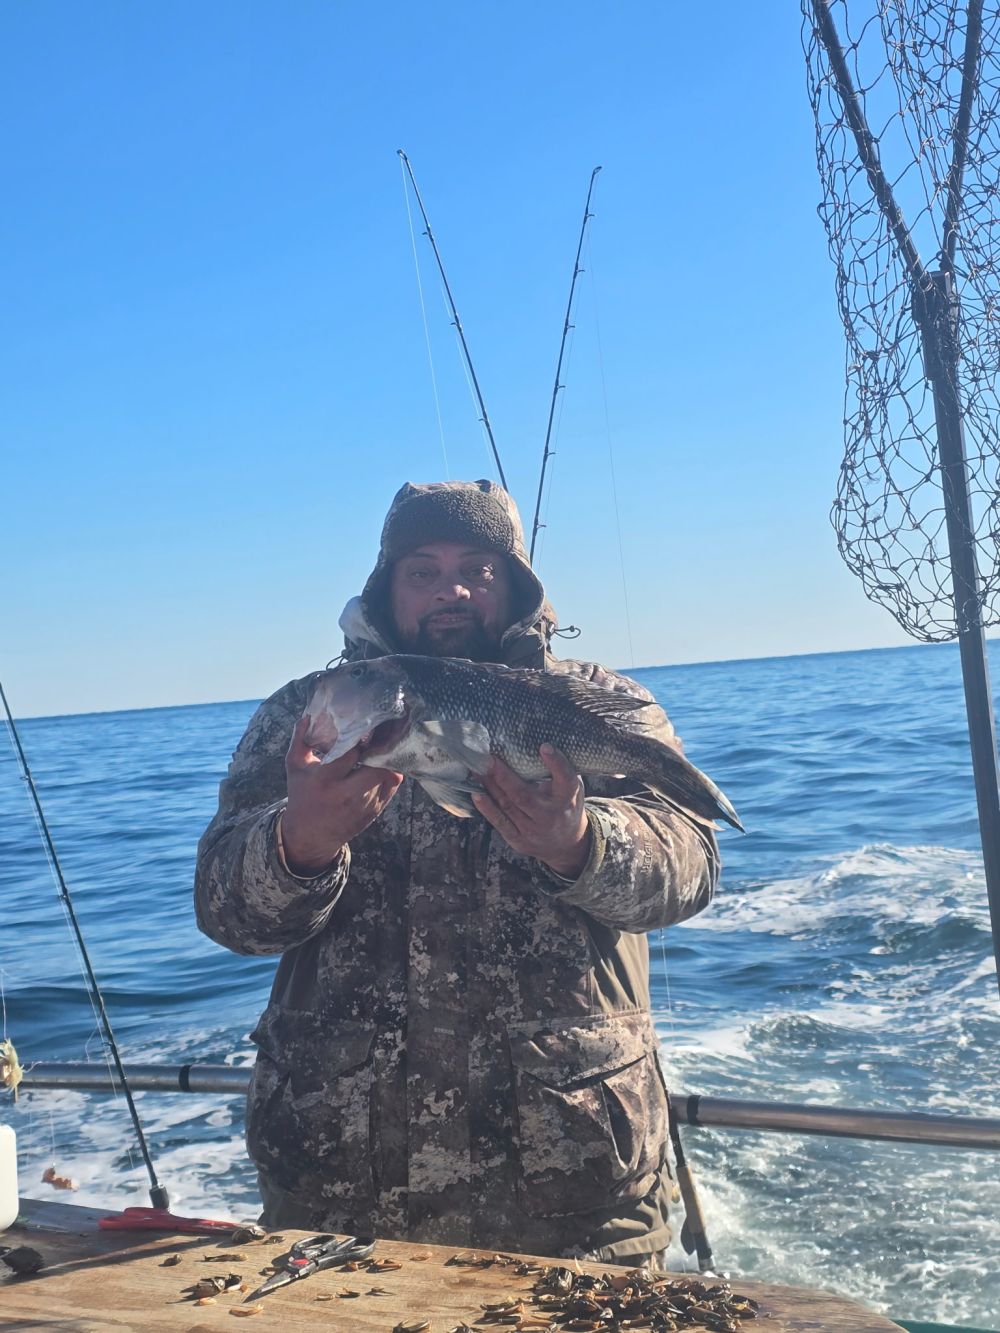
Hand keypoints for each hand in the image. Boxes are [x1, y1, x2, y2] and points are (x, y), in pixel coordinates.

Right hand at [281, 716, 402, 875]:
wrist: (311, 835)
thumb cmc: (302, 795)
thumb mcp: (295, 767)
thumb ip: (300, 740)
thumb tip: (308, 715)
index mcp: (324, 780)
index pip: (350, 754)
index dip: (360, 737)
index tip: (364, 724)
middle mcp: (346, 794)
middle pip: (376, 768)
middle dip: (380, 749)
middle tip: (381, 733)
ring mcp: (364, 804)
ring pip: (387, 775)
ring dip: (387, 758)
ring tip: (385, 742)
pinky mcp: (376, 810)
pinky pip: (393, 785)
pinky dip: (391, 770)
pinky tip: (385, 759)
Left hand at [471, 744, 590, 878]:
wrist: (567, 843)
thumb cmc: (565, 804)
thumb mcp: (571, 787)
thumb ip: (557, 770)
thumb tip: (534, 741)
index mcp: (568, 798)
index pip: (566, 780)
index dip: (556, 763)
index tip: (544, 746)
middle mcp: (551, 815)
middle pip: (525, 796)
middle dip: (504, 776)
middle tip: (488, 759)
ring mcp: (534, 830)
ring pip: (508, 806)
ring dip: (490, 787)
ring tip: (476, 769)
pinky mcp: (519, 840)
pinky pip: (500, 823)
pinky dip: (487, 808)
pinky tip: (476, 794)